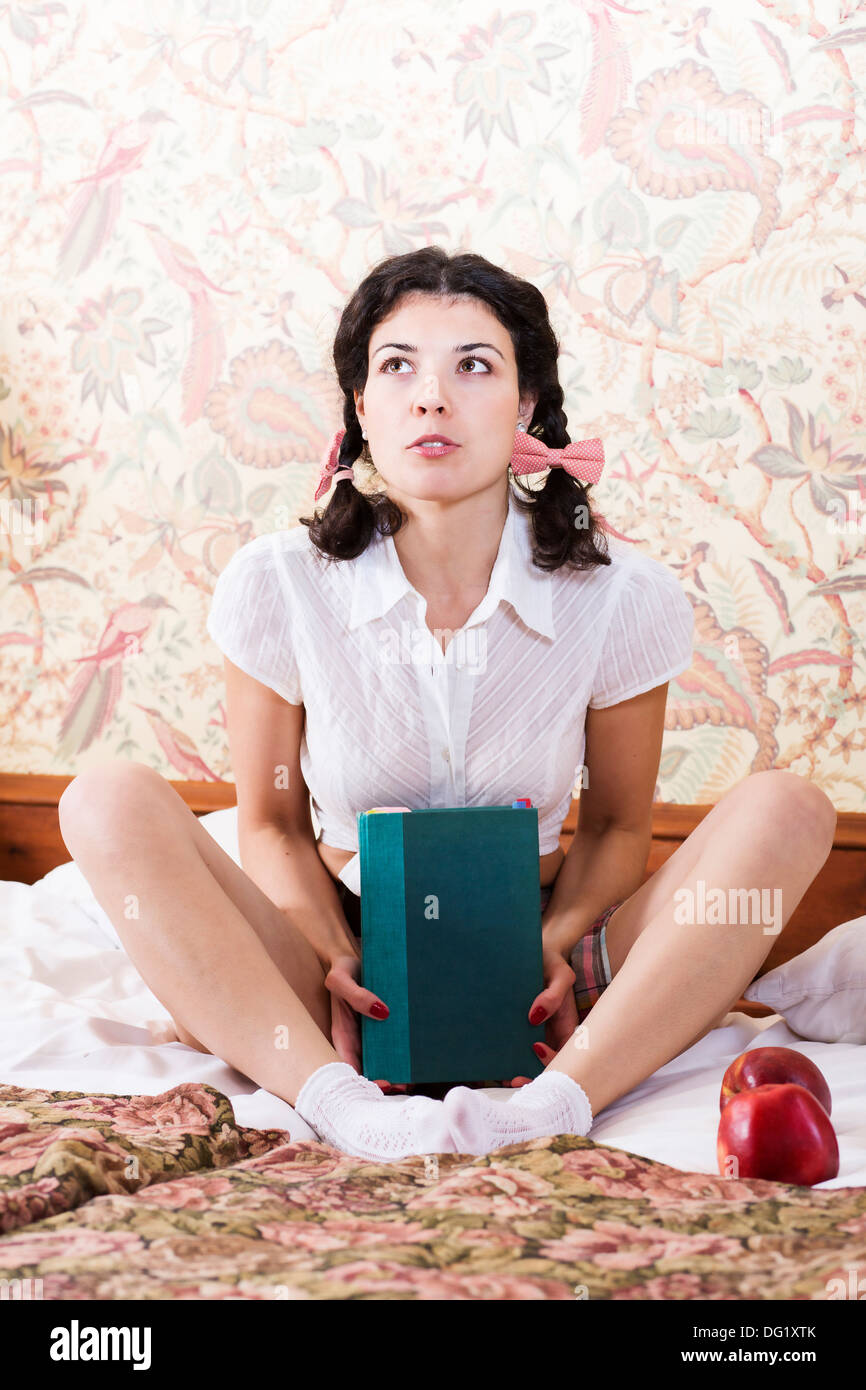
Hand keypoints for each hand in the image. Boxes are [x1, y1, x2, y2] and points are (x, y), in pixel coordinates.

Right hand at [323, 948, 407, 1095]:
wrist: (355, 956)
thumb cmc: (343, 968)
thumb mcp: (340, 979)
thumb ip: (355, 995)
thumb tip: (382, 1012)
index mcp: (343, 1034)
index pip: (348, 1067)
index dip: (363, 1080)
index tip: (384, 1083)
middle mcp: (357, 1039)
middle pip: (369, 1069)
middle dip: (386, 1080)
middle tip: (405, 1083)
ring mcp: (372, 1035)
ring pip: (384, 1061)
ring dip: (398, 1071)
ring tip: (415, 1076)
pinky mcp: (386, 1026)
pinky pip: (395, 1044)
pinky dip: (405, 1054)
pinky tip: (419, 1057)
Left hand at [504, 939, 578, 1086]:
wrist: (537, 951)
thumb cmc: (553, 962)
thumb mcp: (560, 974)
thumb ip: (554, 995)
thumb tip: (535, 1017)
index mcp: (567, 1026)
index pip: (566, 1055)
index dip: (552, 1060)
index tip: (534, 1049)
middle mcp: (552, 1034)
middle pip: (547, 1065)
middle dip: (532, 1075)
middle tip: (513, 1079)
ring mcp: (537, 1033)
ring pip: (530, 1060)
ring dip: (518, 1070)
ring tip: (500, 1075)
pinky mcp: (521, 1028)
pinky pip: (516, 1046)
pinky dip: (507, 1056)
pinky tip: (494, 1060)